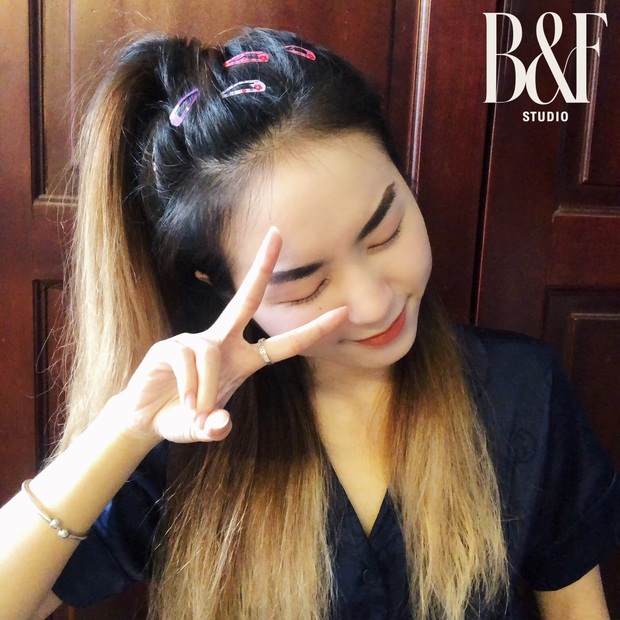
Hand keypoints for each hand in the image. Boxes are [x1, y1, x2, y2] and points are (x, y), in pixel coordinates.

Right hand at [112, 227, 347, 443]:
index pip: (285, 344)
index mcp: (243, 360)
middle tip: (277, 233)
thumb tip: (221, 422)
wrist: (146, 420)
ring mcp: (194, 341)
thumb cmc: (183, 418)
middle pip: (248, 298)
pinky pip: (189, 359)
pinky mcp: (170, 346)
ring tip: (196, 409)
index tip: (344, 313)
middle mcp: (222, 343)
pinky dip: (190, 385)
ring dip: (207, 387)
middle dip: (262, 266)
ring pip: (212, 352)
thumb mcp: (204, 429)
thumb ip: (215, 429)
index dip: (313, 330)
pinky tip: (184, 399)